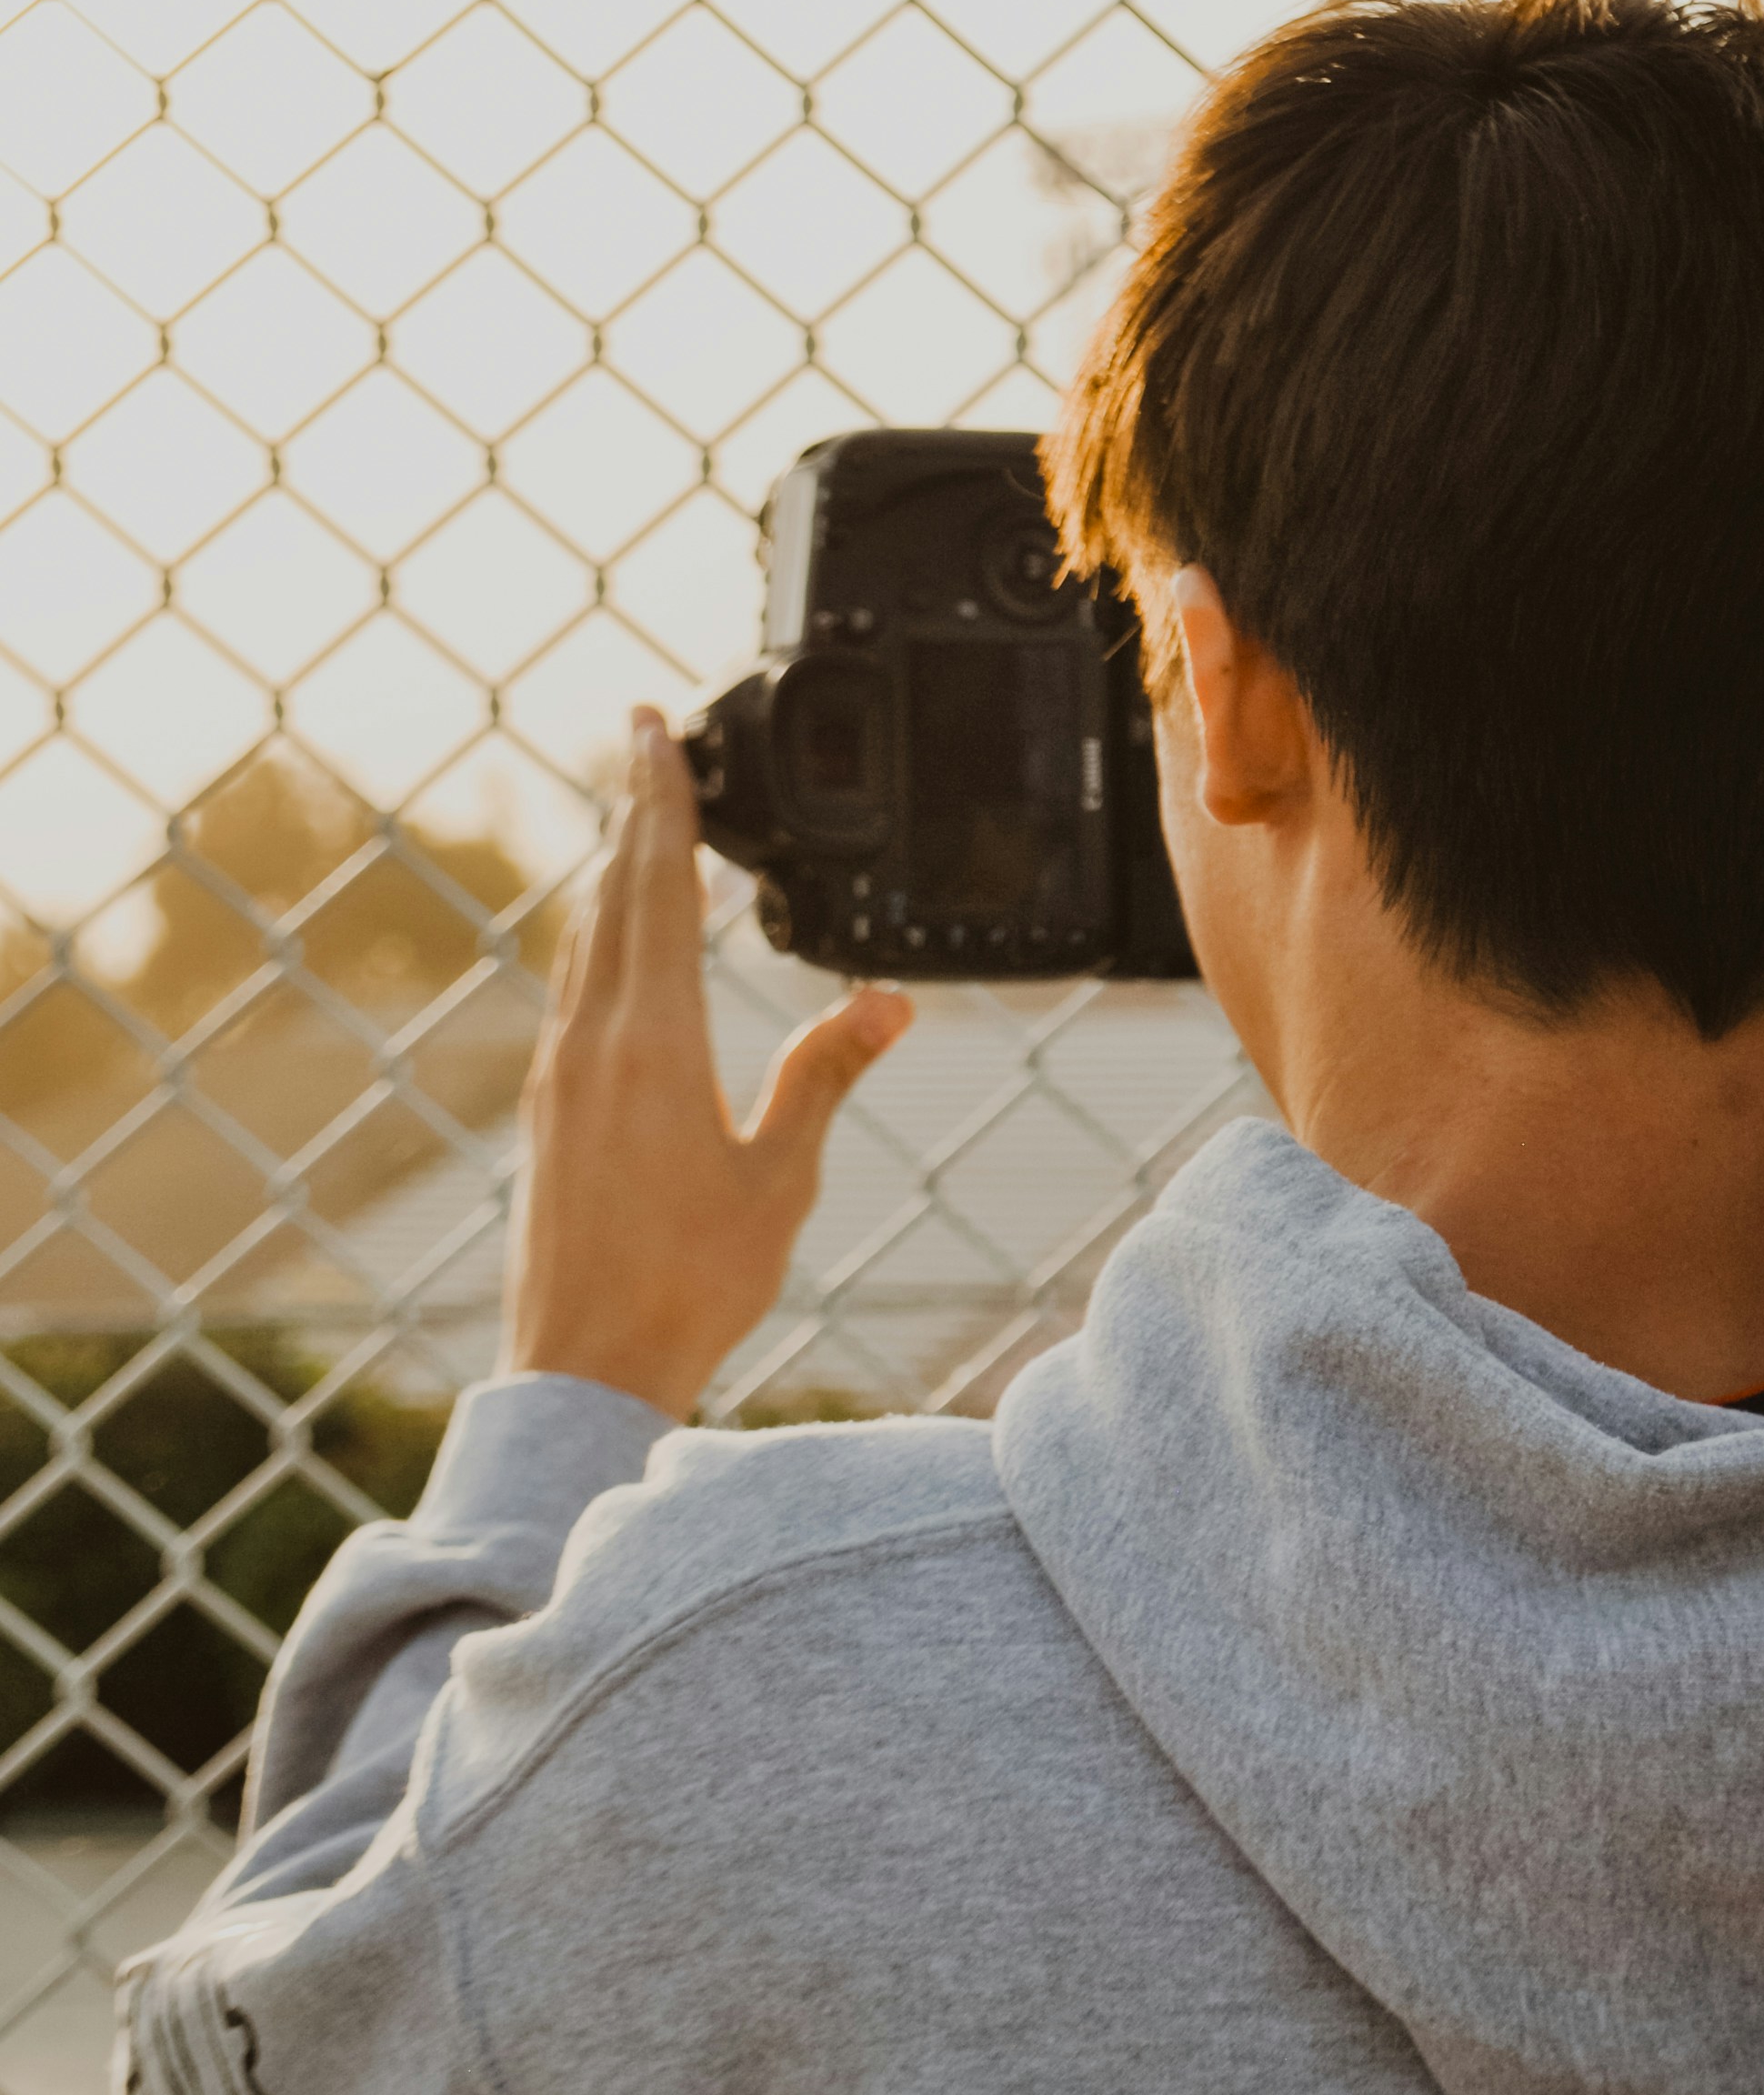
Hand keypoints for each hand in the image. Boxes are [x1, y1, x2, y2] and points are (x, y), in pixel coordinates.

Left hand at [501, 707, 911, 1416]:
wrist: (583, 1363)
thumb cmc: (689, 1282)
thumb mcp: (779, 1178)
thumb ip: (824, 1076)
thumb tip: (884, 1001)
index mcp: (651, 1043)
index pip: (658, 888)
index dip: (663, 803)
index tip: (660, 731)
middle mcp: (591, 1041)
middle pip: (613, 894)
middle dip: (633, 808)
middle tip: (646, 732)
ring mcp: (558, 1071)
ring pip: (585, 937)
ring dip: (613, 868)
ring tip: (636, 819)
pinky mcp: (548, 1105)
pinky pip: (574, 985)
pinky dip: (600, 933)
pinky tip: (612, 940)